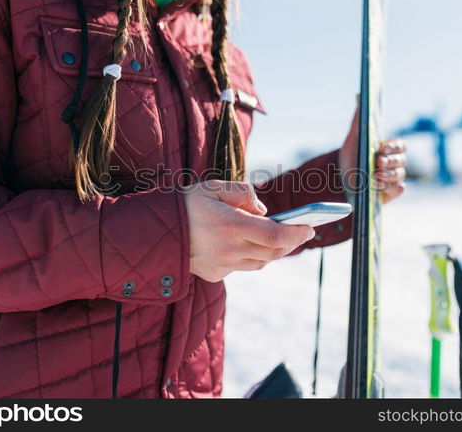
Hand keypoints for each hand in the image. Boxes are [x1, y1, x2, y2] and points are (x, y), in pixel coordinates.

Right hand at [183, 180, 315, 282]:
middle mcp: (228, 249)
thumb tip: (263, 211)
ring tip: (278, 237)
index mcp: (230, 225)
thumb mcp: (212, 186)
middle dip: (290, 242)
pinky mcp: (214, 274)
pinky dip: (249, 256)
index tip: (311, 228)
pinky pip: (241, 267)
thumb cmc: (185, 204)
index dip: (297, 234)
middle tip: (300, 231)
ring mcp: (222, 266)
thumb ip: (242, 193)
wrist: (151, 232)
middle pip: (273, 252)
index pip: (275, 236)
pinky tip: (246, 244)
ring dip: (272, 251)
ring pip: (260, 262)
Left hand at [339, 100, 406, 203]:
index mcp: (389, 149)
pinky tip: (385, 188)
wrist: (340, 179)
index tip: (382, 148)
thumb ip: (358, 120)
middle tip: (378, 162)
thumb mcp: (353, 139)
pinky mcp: (388, 193)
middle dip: (390, 162)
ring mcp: (392, 179)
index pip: (400, 146)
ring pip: (399, 176)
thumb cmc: (350, 157)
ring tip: (375, 176)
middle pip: (401, 161)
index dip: (393, 147)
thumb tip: (360, 98)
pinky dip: (393, 189)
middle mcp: (393, 164)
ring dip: (389, 176)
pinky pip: (398, 190)